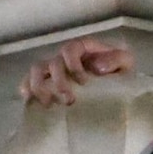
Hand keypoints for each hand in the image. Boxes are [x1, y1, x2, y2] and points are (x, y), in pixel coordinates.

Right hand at [21, 35, 139, 108]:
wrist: (117, 89)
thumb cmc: (120, 73)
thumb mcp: (126, 63)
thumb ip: (116, 59)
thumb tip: (95, 67)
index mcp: (83, 48)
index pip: (71, 49)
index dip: (73, 64)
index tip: (84, 82)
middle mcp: (65, 57)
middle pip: (52, 62)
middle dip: (58, 81)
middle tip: (68, 100)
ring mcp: (54, 70)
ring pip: (36, 70)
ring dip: (39, 86)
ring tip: (48, 104)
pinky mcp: (48, 83)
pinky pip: (30, 81)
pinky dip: (26, 88)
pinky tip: (28, 100)